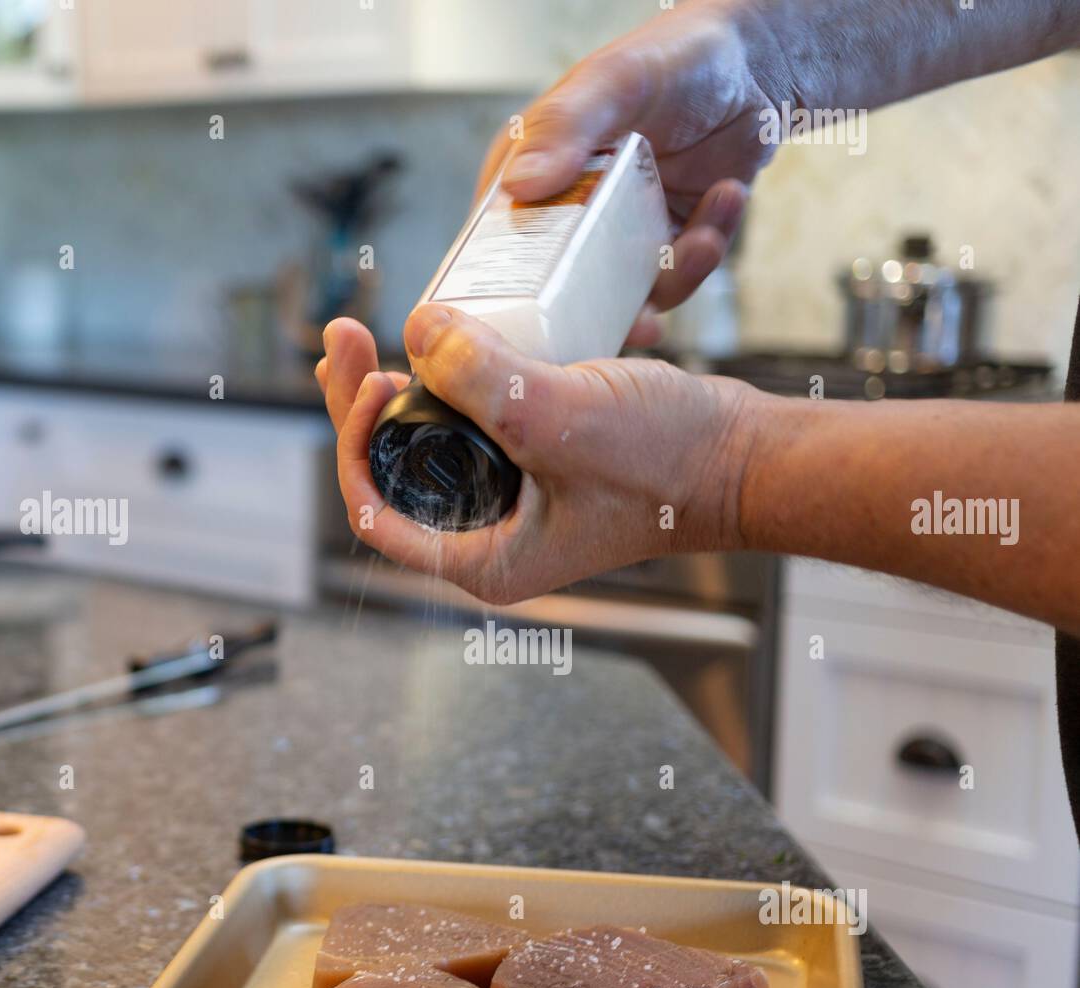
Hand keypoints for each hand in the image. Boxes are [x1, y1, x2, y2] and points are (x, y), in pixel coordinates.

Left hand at [318, 308, 756, 604]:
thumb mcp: (565, 419)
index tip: (363, 369)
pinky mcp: (534, 458)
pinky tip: (443, 337)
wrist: (741, 456)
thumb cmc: (669, 462)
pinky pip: (474, 420)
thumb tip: (416, 330)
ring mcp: (511, 497)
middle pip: (393, 469)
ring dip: (404, 385)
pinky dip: (454, 379)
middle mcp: (489, 534)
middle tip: (345, 332)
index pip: (376, 507)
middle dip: (363, 402)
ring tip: (382, 331)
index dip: (352, 437)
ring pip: (430, 441)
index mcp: (484, 558)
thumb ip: (485, 381)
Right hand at [472, 0, 786, 343]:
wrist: (750, 63)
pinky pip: (677, 278)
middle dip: (605, 318)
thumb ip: (565, 127)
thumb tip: (519, 184)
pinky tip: (727, 197)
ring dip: (674, 279)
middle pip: (563, 293)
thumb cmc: (672, 57)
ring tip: (704, 241)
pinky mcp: (664, 247)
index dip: (513, 293)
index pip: (500, 247)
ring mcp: (617, 238)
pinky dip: (706, 250)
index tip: (547, 320)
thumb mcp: (613, 83)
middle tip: (642, 327)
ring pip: (627, 299)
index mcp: (532, 176)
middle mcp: (569, 215)